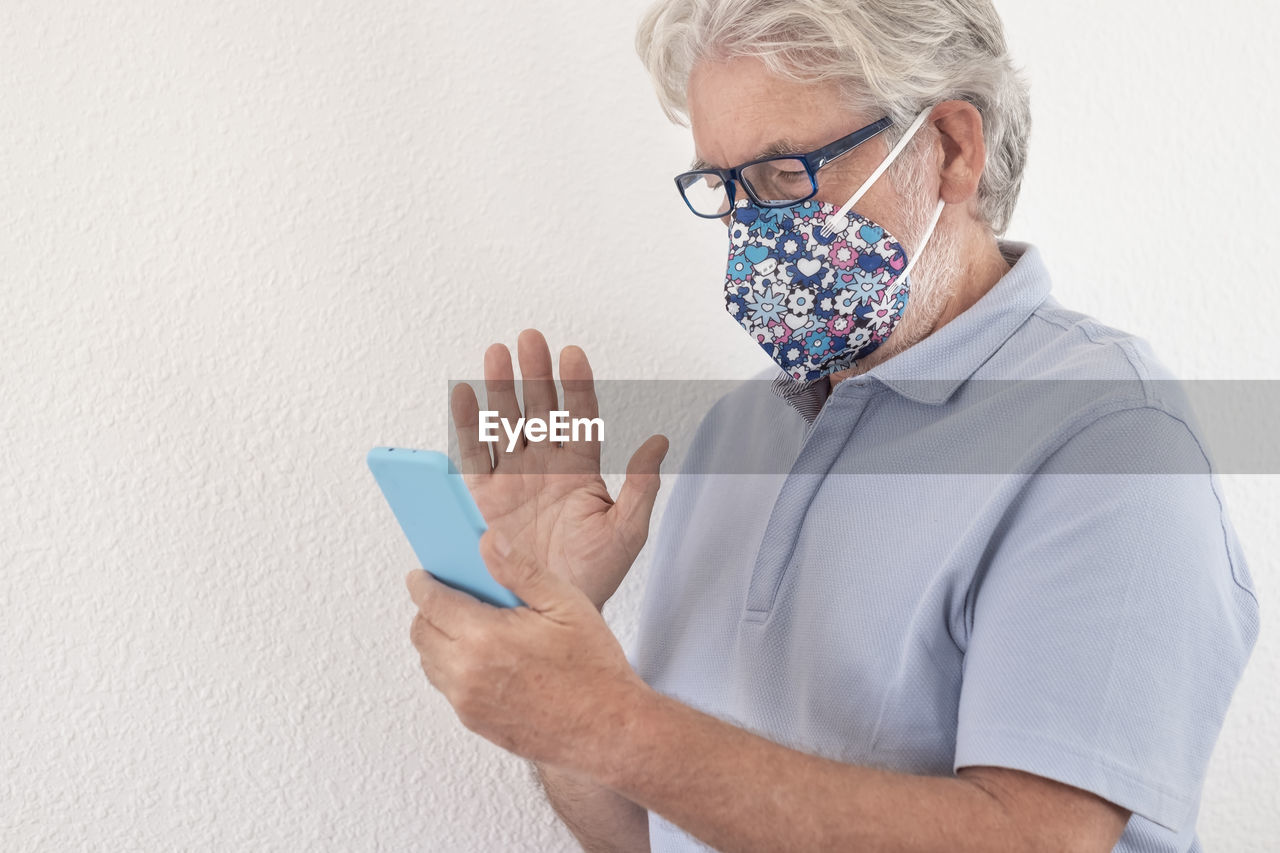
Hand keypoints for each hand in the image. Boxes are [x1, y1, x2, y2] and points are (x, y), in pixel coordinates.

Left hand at [406, 531, 650, 770]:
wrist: (608, 729)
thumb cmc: (592, 668)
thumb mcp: (564, 603)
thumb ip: (520, 569)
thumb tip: (487, 542)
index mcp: (485, 637)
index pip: (432, 602)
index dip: (422, 584)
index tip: (421, 576)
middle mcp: (467, 673)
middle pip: (421, 633)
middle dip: (427, 610)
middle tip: (447, 597)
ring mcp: (469, 702)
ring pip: (430, 663)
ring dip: (438, 640)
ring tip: (468, 626)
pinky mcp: (476, 722)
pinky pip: (448, 688)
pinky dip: (453, 668)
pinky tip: (484, 657)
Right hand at [451, 329, 667, 610]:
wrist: (548, 612)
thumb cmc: (590, 577)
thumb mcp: (626, 532)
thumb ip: (641, 487)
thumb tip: (659, 442)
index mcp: (580, 470)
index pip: (579, 417)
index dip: (576, 386)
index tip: (571, 354)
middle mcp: (544, 467)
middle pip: (538, 410)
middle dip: (534, 375)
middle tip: (530, 340)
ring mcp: (512, 479)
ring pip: (505, 423)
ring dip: (500, 388)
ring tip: (497, 354)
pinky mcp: (483, 498)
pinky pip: (473, 456)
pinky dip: (467, 426)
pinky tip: (464, 396)